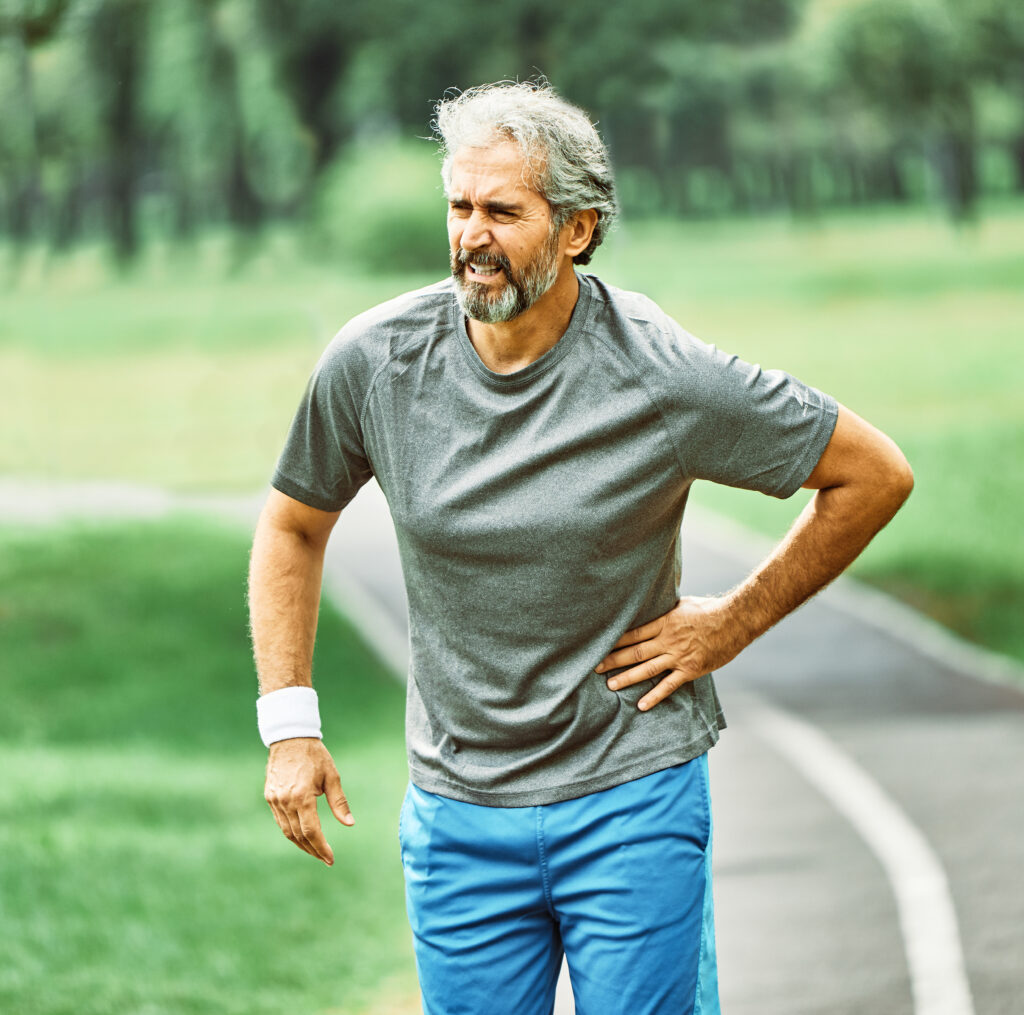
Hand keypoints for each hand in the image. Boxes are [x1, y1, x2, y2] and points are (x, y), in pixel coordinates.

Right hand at [264, 738, 353, 865]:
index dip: (321, 847)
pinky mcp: (270, 796)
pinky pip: (280, 821)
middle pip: (298, 835)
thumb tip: (349, 823)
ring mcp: (275, 800)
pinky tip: (301, 835)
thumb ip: (339, 802)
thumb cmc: (315, 755)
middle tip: (325, 859)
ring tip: (315, 851)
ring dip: (301, 844)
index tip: (331, 859)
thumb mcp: (332, 776)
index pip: (311, 831)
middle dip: (313, 850)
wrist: (290, 737)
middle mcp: (285, 801)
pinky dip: (291, 831)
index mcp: (302, 796)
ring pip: (287, 831)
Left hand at [595, 596, 744, 710]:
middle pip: (634, 652)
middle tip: (595, 667)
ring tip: (610, 686)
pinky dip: (655, 696)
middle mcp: (667, 640)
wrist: (735, 620)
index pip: (633, 633)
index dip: (615, 641)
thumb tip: (653, 605)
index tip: (599, 645)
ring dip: (627, 678)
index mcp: (664, 623)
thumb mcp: (683, 604)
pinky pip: (669, 685)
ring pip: (647, 669)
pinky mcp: (690, 669)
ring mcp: (678, 656)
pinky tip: (641, 705)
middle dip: (613, 660)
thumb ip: (666, 610)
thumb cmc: (709, 609)